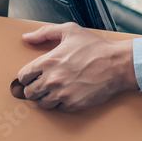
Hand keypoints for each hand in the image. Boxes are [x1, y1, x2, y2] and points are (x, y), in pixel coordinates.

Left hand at [17, 23, 138, 112]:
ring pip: (42, 104)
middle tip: (41, 86)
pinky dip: (60, 104)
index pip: (23, 77)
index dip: (27, 77)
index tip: (32, 77)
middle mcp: (52, 80)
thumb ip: (45, 33)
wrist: (118, 64)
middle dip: (34, 89)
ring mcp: (63, 94)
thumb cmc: (95, 47)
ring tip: (53, 92)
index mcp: (47, 62)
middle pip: (29, 93)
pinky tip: (67, 95)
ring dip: (45, 98)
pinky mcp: (74, 104)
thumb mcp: (69, 31)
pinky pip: (59, 109)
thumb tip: (27, 37)